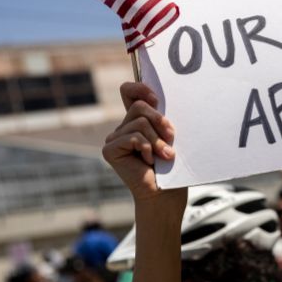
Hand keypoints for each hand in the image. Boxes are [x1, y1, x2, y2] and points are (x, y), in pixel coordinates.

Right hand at [102, 82, 185, 205]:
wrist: (165, 192)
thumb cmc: (171, 166)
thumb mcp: (169, 136)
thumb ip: (161, 118)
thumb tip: (157, 98)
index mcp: (136, 121)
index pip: (128, 92)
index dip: (139, 88)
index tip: (156, 99)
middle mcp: (123, 127)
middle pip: (140, 107)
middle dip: (160, 121)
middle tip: (171, 137)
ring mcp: (114, 138)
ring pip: (139, 123)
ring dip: (158, 140)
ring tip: (165, 155)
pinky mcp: (110, 150)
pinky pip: (134, 137)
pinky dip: (148, 148)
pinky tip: (149, 161)